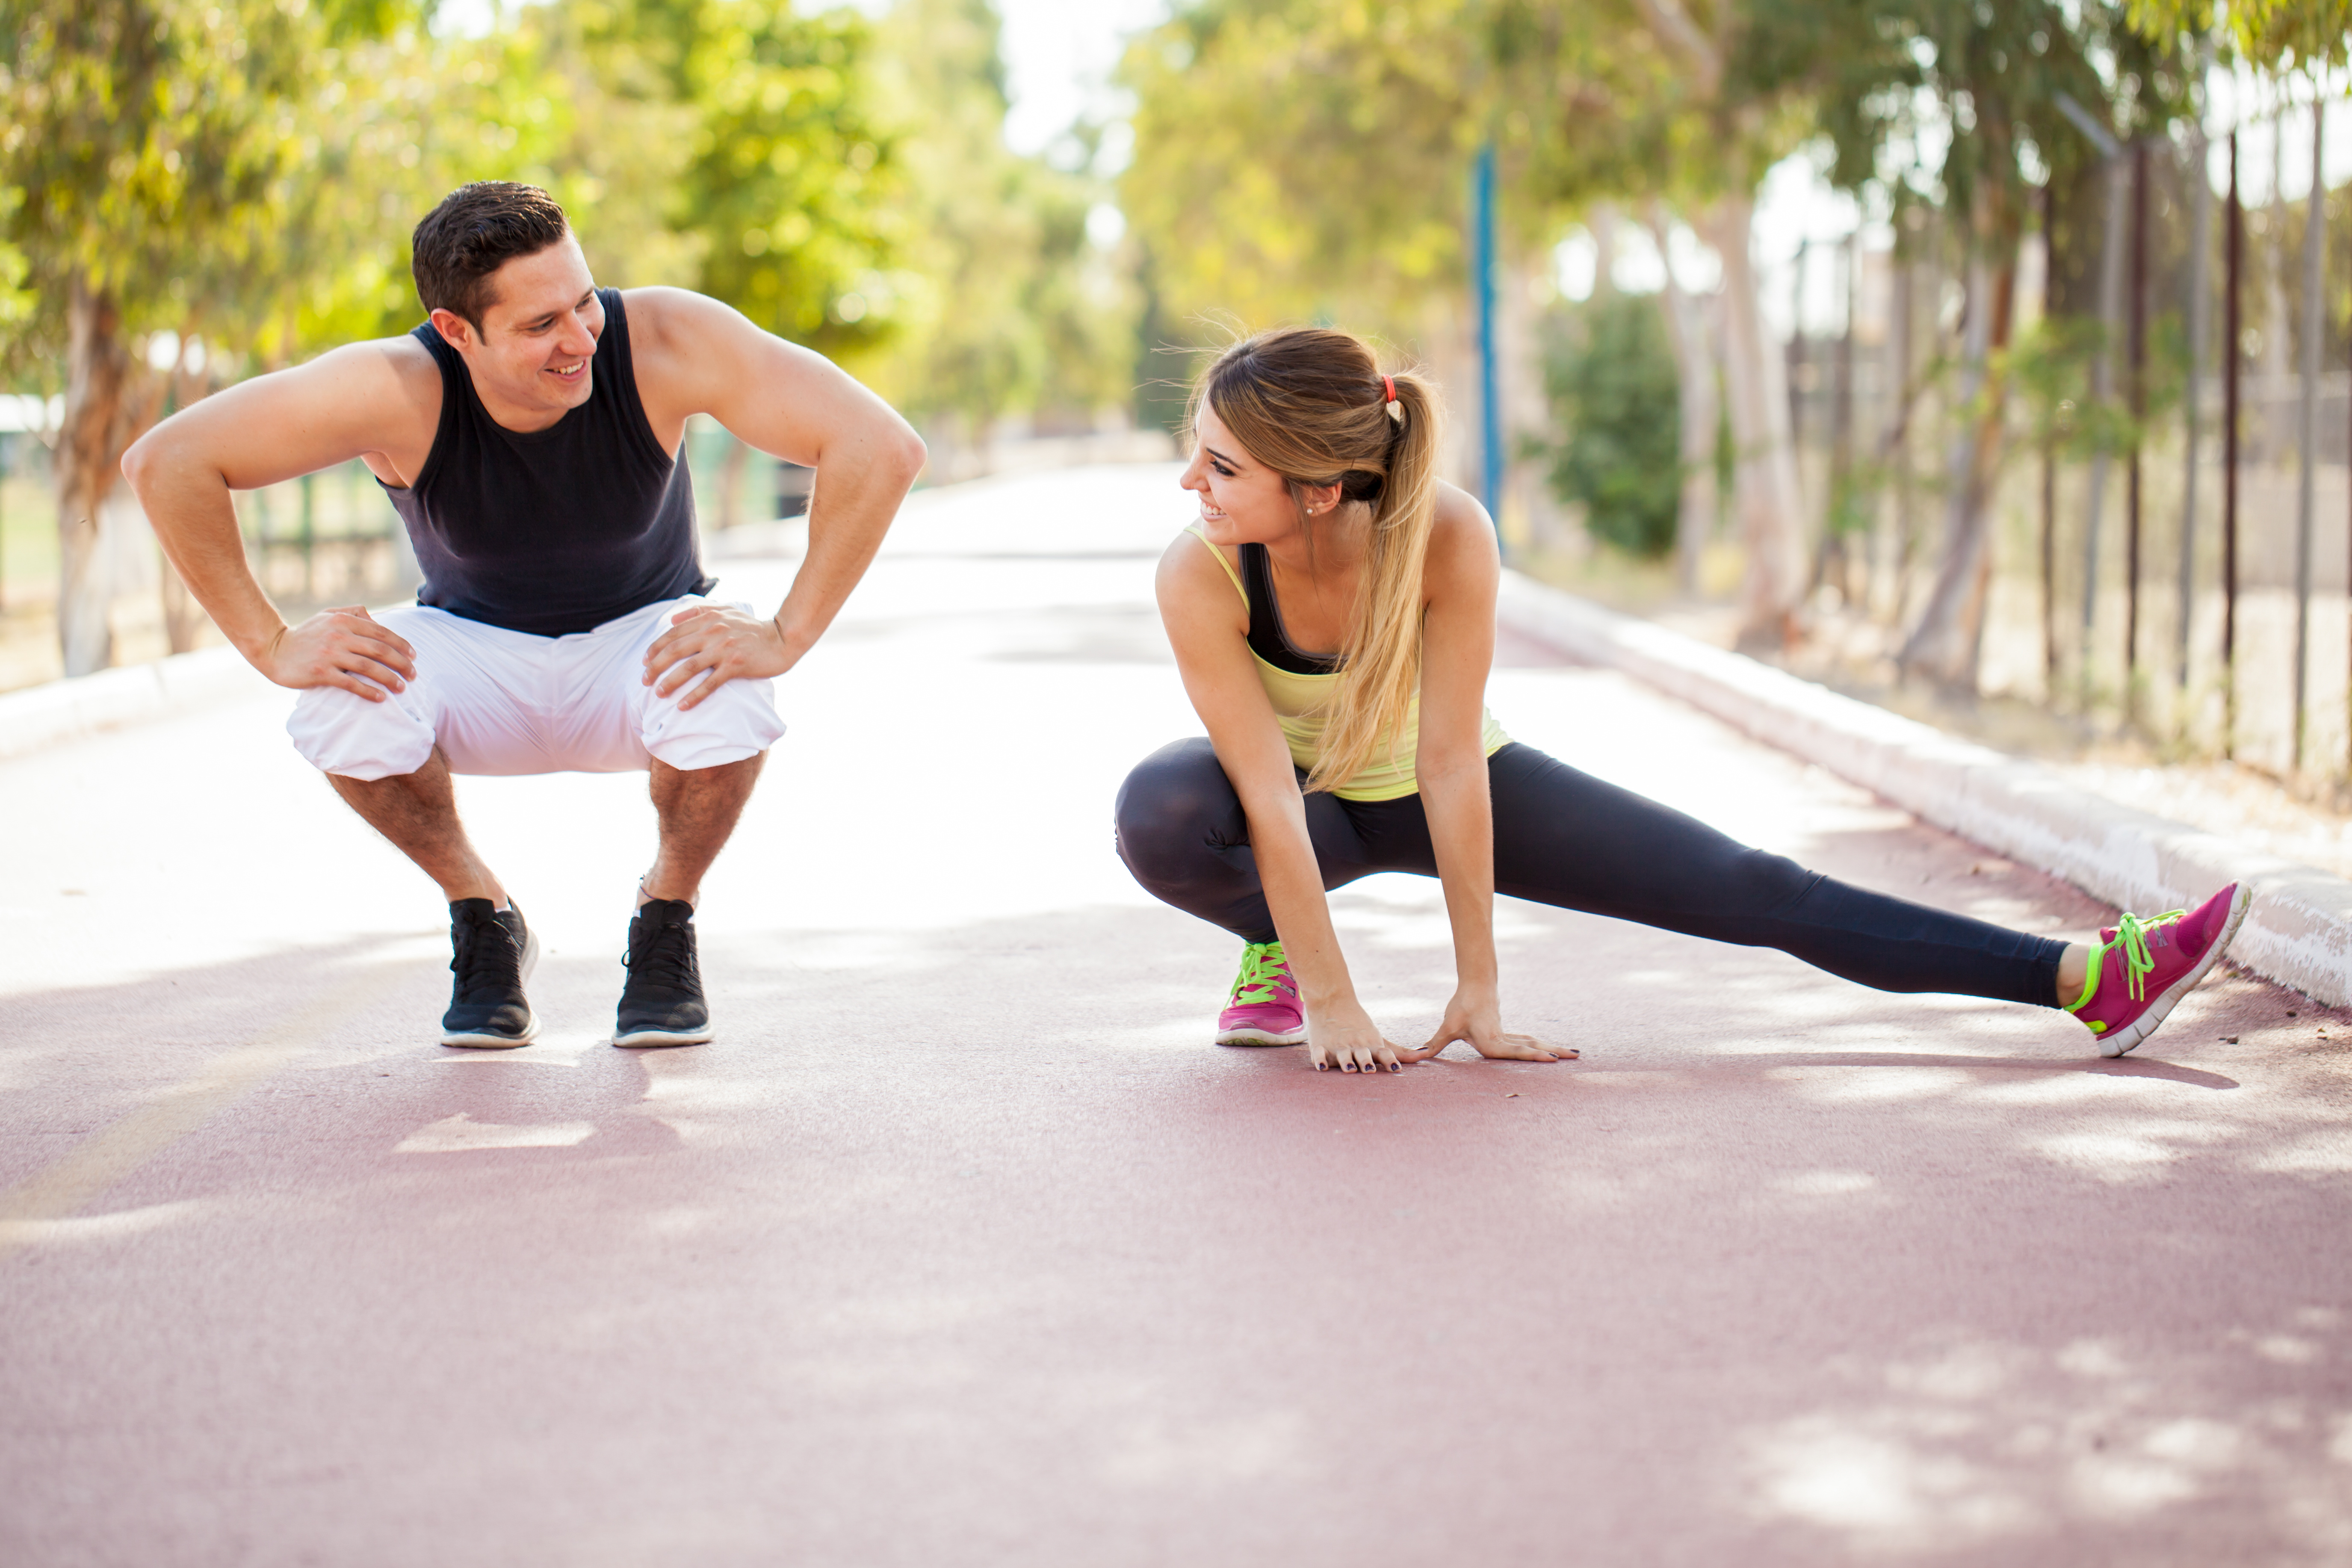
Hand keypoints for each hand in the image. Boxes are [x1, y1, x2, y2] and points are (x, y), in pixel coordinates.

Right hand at [261, 606, 414, 700]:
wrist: (275, 650)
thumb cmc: (307, 634)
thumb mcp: (328, 616)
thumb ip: (353, 614)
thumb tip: (377, 620)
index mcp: (343, 620)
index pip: (381, 633)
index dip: (401, 645)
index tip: (414, 656)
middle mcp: (338, 635)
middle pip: (380, 650)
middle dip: (401, 663)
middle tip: (413, 674)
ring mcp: (329, 654)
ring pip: (369, 667)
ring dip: (390, 678)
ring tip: (402, 687)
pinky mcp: (320, 672)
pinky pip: (351, 683)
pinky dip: (368, 691)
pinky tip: (381, 697)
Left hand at [643, 605, 792, 709]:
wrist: (782, 638)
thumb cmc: (752, 627)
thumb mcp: (725, 610)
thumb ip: (698, 611)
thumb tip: (672, 620)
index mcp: (708, 618)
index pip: (673, 633)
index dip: (655, 648)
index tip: (644, 661)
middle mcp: (713, 632)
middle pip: (675, 651)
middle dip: (655, 667)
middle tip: (645, 681)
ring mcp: (724, 649)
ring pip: (688, 668)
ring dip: (670, 682)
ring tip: (659, 693)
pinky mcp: (735, 665)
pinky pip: (710, 683)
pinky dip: (694, 696)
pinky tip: (683, 706)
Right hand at [1306, 1000, 1406, 1073]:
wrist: (1332, 1003)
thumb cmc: (1360, 1027)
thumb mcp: (1380, 1038)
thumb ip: (1401, 1052)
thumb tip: (1425, 1055)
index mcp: (1371, 1044)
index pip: (1383, 1053)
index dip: (1389, 1060)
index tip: (1395, 1068)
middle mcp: (1356, 1046)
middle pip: (1363, 1055)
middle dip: (1366, 1062)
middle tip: (1370, 1069)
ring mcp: (1338, 1046)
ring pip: (1343, 1054)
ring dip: (1346, 1061)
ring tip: (1349, 1068)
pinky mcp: (1320, 1046)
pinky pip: (1319, 1053)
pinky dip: (1319, 1059)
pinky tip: (1322, 1067)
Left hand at [1402, 988, 1576, 1063]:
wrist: (1474, 986)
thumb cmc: (1461, 1007)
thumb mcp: (1447, 1027)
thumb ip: (1434, 1044)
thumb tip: (1415, 1055)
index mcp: (1492, 1042)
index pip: (1515, 1052)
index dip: (1533, 1056)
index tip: (1552, 1058)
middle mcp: (1504, 1040)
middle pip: (1532, 1048)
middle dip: (1553, 1053)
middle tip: (1576, 1057)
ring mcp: (1509, 1035)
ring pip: (1534, 1043)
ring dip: (1553, 1048)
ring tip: (1575, 1054)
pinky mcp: (1509, 1032)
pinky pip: (1529, 1040)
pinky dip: (1542, 1046)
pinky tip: (1553, 1050)